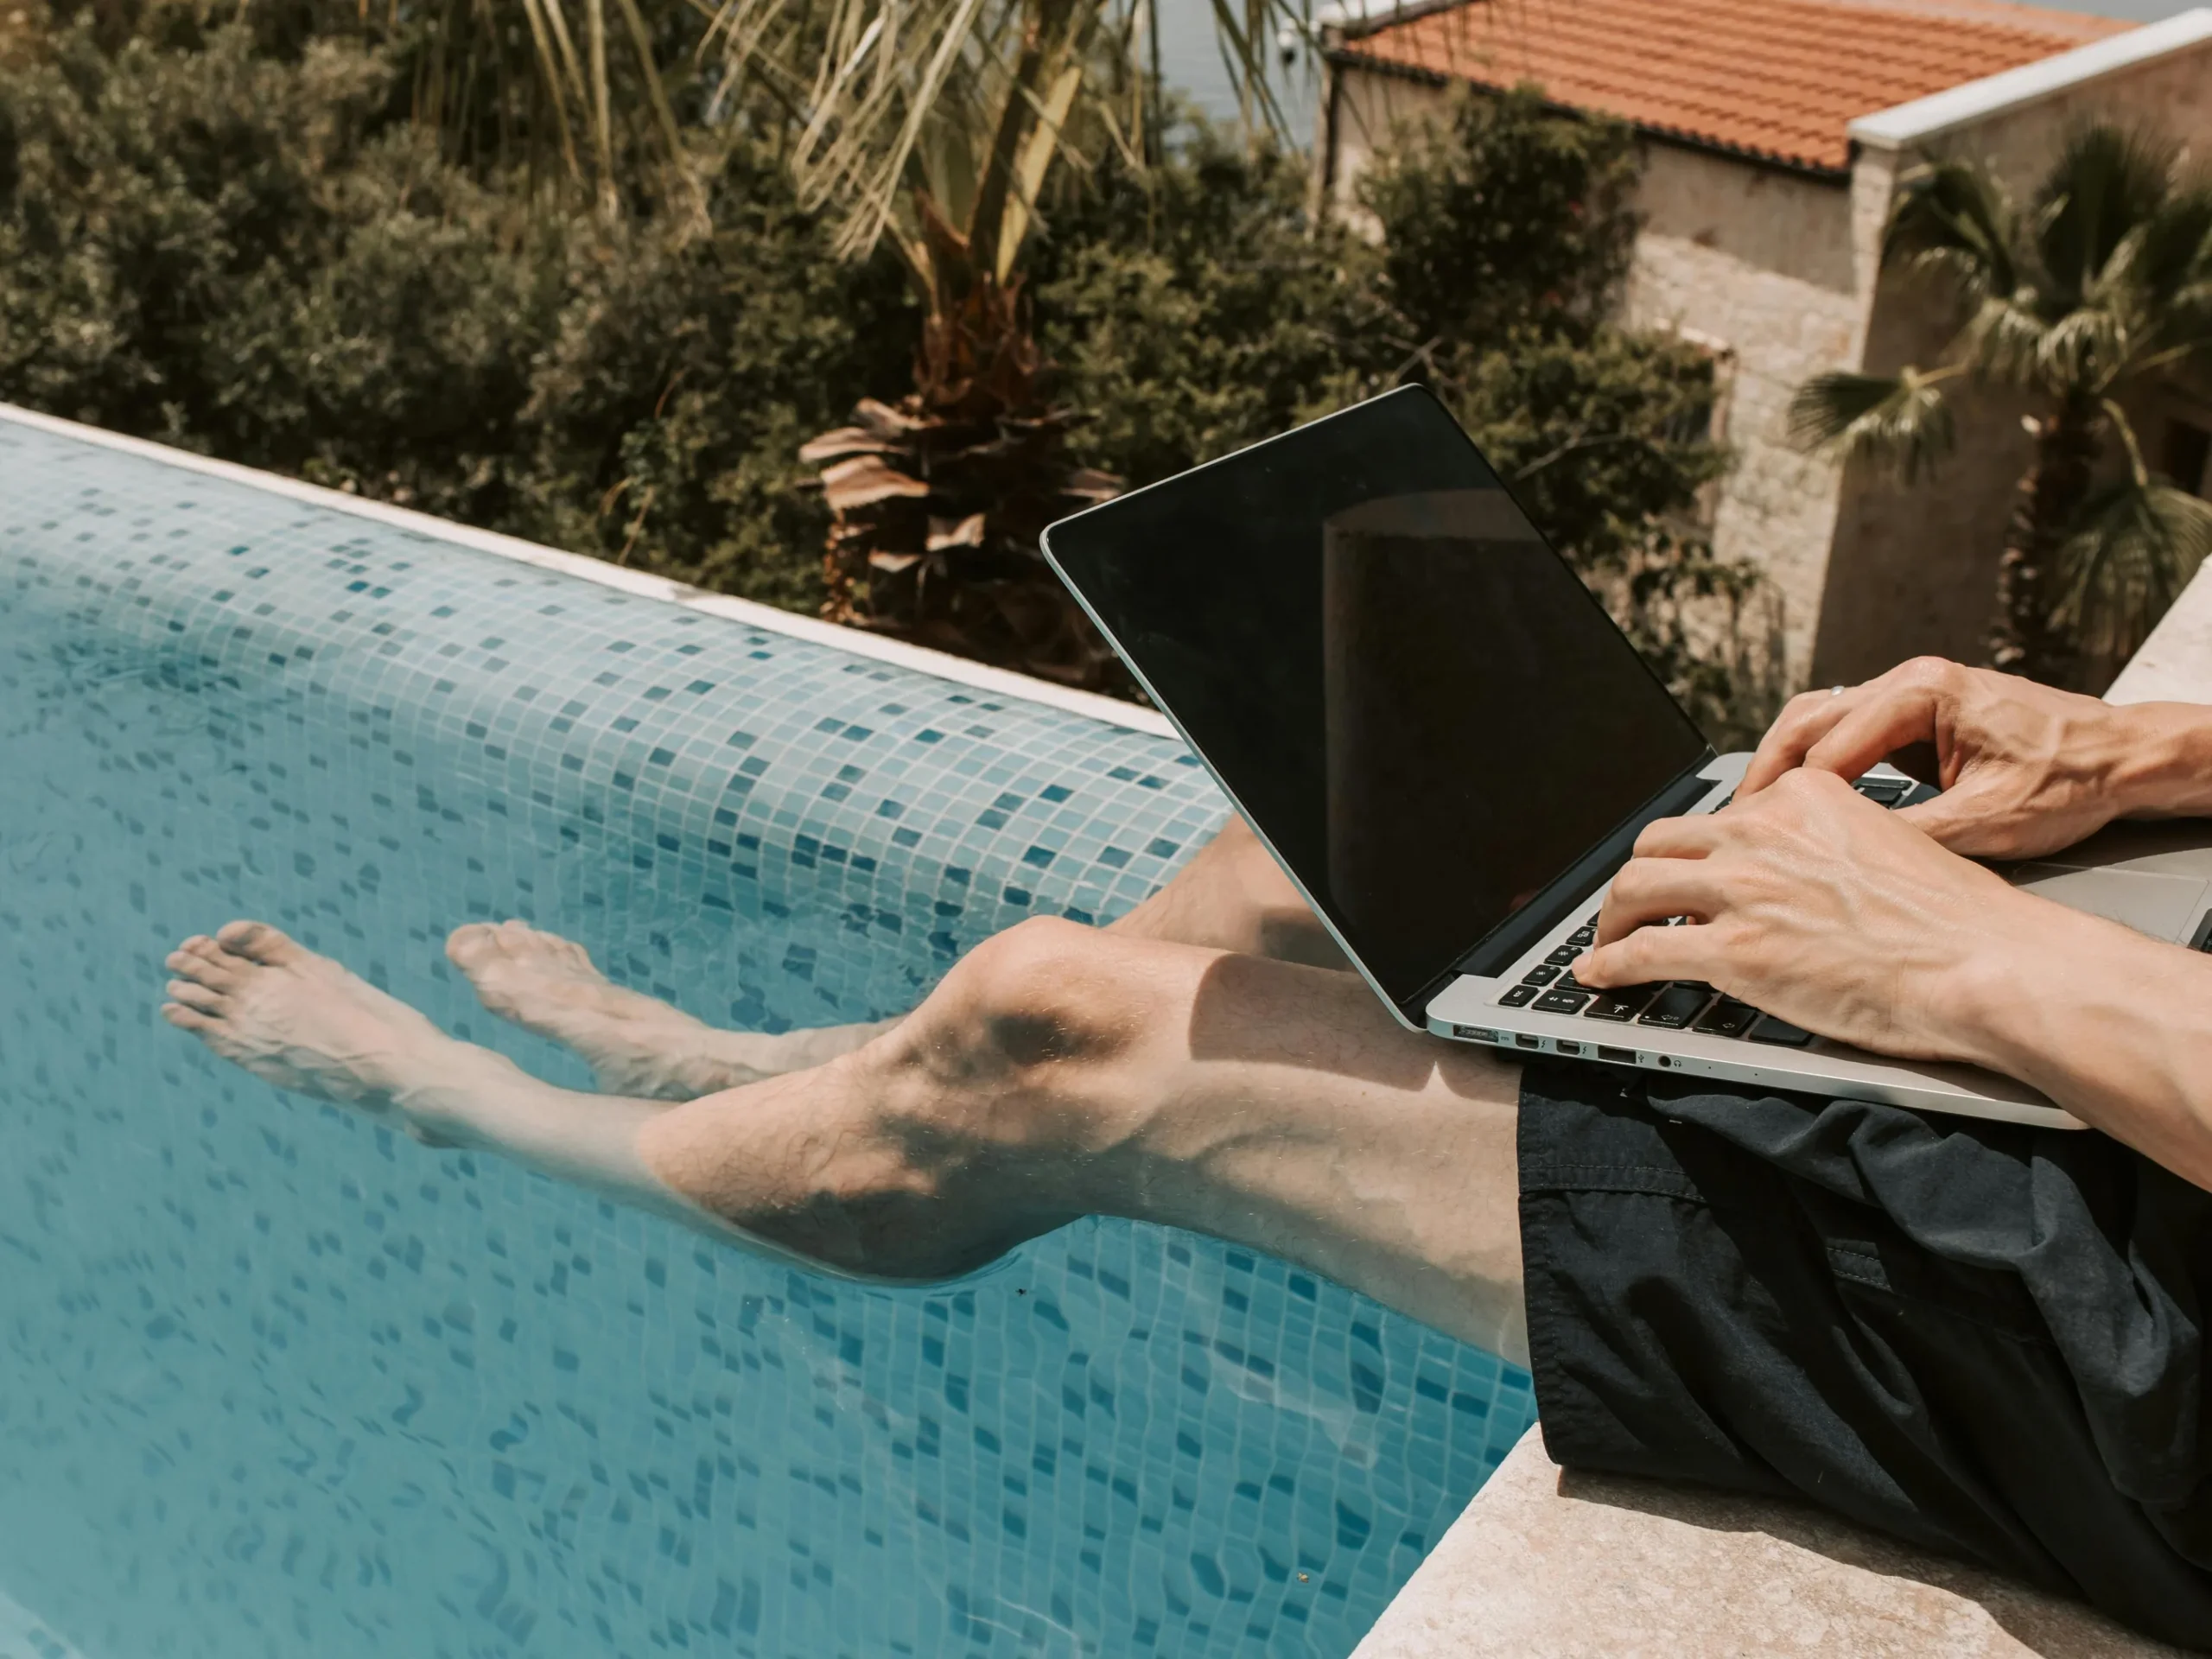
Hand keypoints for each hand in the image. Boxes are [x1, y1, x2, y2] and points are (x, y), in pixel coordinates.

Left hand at [1576, 769, 2060, 1062]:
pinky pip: (1641, 952)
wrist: (1988, 963)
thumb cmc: (1959, 921)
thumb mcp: (1886, 844)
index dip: (1695, 852)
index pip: (1720, 816)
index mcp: (1803, 798)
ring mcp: (1743, 888)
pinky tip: (1598, 978)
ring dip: (1611, 919)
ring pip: (1635, 888)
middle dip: (1639, 877)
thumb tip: (1796, 876)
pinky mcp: (1733, 950)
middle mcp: (1763, 831)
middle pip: (1661, 842)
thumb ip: (1826, 846)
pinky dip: (1608, 965)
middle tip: (1632, 906)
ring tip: (1607, 942)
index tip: (1685, 873)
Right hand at [1737, 657, 2193, 859]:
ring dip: (1784, 766)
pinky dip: (1816, 765)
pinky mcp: (1918, 714)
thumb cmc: (2071, 780)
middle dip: (1765, 773)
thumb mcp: (1986, 822)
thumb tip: (1841, 861)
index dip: (1786, 800)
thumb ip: (1906, 834)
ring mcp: (1913, 693)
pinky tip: (1800, 802)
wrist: (2125, 757)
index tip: (1756, 839)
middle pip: (1805, 720)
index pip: (1827, 748)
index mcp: (1923, 691)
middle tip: (1731, 823)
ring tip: (1755, 814)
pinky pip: (1848, 733)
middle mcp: (1911, 680)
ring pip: (1818, 721)